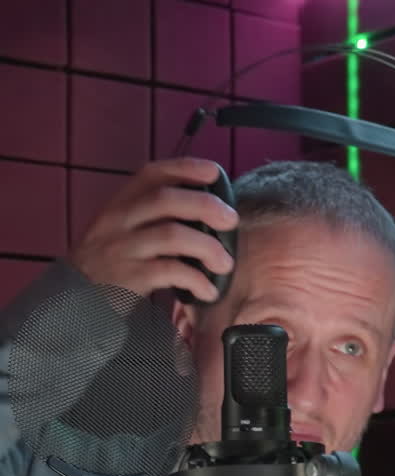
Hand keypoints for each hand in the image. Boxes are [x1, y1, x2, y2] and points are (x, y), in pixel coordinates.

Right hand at [68, 157, 237, 302]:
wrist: (75, 299)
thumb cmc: (110, 265)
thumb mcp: (121, 230)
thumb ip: (150, 217)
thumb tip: (203, 211)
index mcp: (120, 204)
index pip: (152, 174)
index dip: (185, 168)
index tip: (213, 171)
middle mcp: (119, 221)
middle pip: (166, 200)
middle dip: (206, 206)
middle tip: (231, 220)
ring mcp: (122, 248)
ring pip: (172, 235)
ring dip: (207, 248)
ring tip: (225, 263)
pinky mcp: (129, 277)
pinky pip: (170, 272)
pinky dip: (196, 280)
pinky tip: (209, 290)